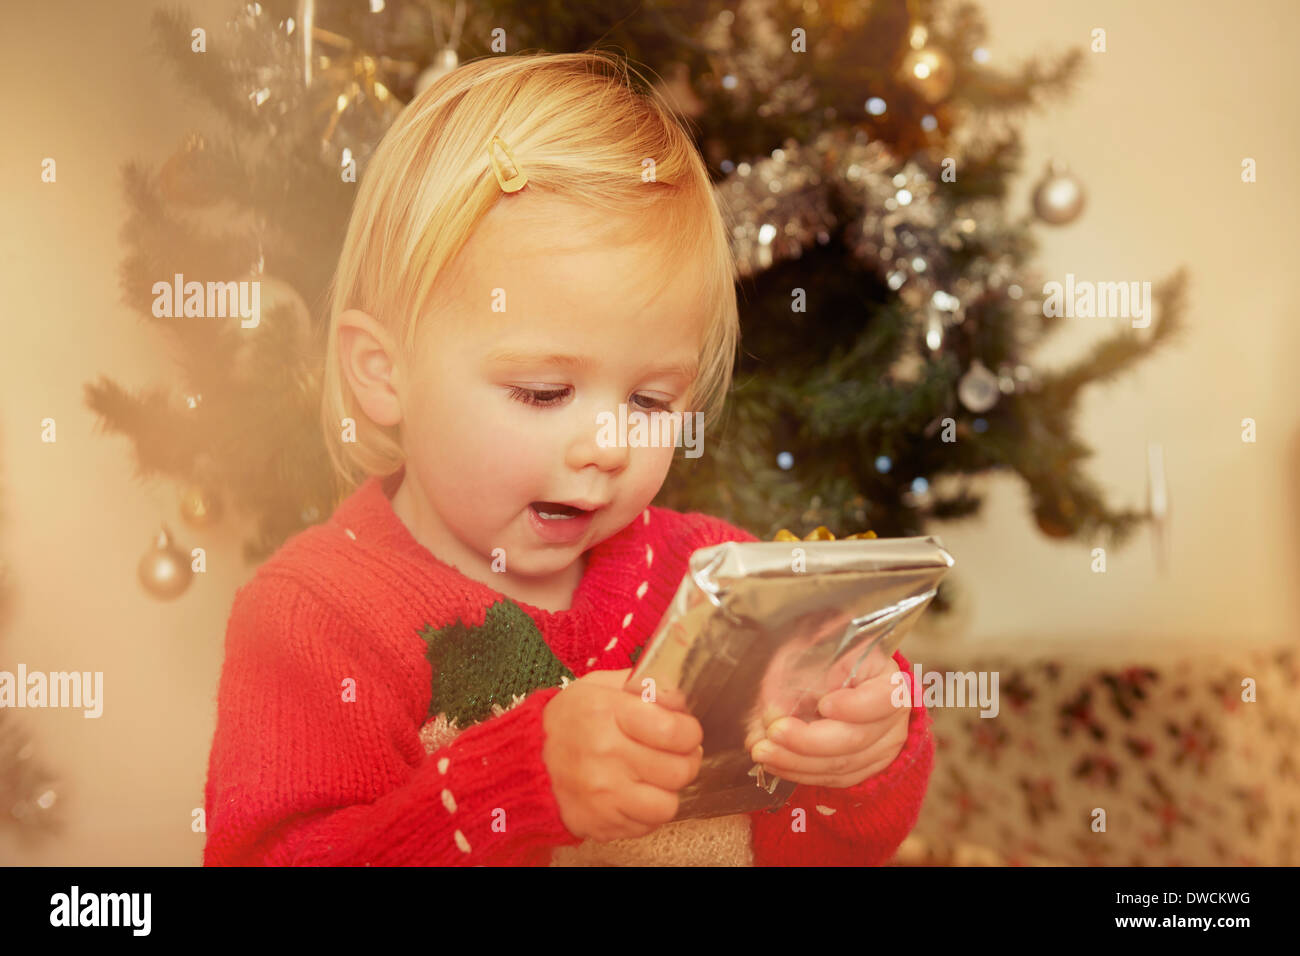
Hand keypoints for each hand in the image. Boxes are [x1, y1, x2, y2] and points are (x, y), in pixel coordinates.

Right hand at [542, 668, 702, 842]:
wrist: (527, 760)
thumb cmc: (569, 720)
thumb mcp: (600, 687)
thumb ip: (645, 685)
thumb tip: (682, 699)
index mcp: (607, 714)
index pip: (674, 731)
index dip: (690, 732)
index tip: (685, 731)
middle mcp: (605, 755)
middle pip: (678, 770)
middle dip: (686, 760)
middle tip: (675, 754)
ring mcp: (602, 795)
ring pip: (668, 805)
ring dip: (668, 790)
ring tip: (655, 776)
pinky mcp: (600, 823)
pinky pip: (647, 826)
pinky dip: (647, 811)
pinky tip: (634, 792)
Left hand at [746, 648, 909, 788]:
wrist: (841, 682)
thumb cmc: (826, 663)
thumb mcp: (812, 656)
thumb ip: (796, 678)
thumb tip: (773, 712)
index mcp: (888, 679)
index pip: (885, 697)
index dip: (855, 706)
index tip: (823, 704)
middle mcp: (893, 718)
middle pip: (856, 738)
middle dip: (808, 739)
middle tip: (773, 732)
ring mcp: (883, 747)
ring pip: (842, 765)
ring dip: (796, 761)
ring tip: (763, 751)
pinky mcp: (866, 769)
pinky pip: (834, 779)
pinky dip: (800, 772)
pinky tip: (775, 763)